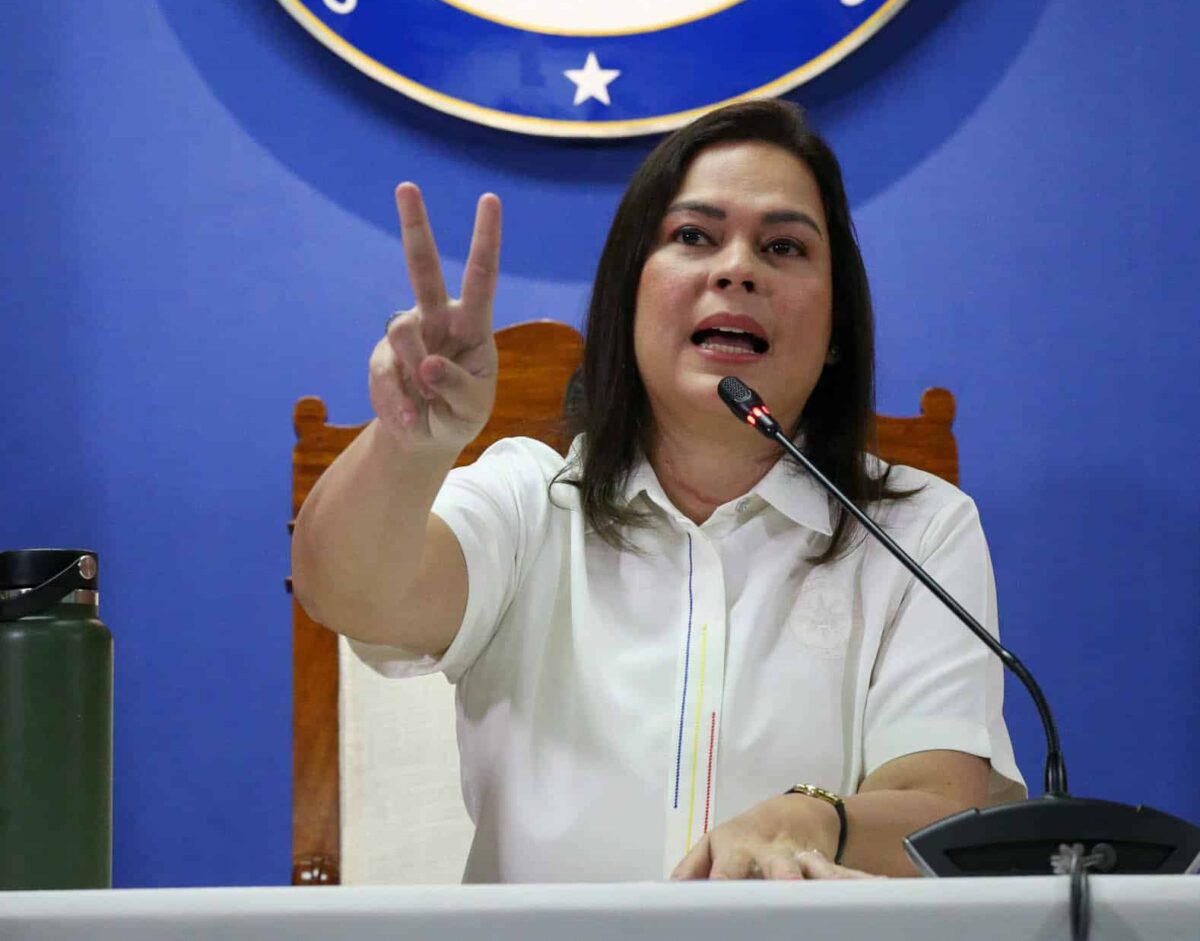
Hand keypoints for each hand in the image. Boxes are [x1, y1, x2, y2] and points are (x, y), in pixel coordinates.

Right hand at [369, 183, 500, 453]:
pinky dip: (397, 402)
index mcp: (473, 323)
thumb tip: (426, 365)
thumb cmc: (460, 413)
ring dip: (413, 373)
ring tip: (424, 406)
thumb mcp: (471, 408)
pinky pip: (384, 373)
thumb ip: (456, 387)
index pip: (481, 276)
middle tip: (407, 186)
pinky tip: (409, 420)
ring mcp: (407, 334)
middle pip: (422, 266)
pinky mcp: (382, 357)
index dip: (485, 239)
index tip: (490, 199)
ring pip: (402, 334)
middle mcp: (438, 318)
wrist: (426, 437)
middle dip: (414, 226)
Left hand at [670, 794, 880, 880]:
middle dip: (781, 877)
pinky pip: (845, 876)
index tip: (718, 895)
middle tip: (786, 888)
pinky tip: (883, 888)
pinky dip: (861, 882)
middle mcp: (769, 851)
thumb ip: (691, 869)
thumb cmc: (743, 839)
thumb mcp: (712, 846)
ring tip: (831, 891)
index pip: (726, 867)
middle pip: (775, 865)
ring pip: (815, 869)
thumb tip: (667, 892)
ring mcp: (800, 857)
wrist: (792, 813)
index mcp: (736, 847)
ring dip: (822, 879)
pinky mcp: (825, 865)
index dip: (723, 882)